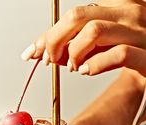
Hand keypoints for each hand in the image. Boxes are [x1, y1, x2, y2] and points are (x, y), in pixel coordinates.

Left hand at [21, 0, 145, 76]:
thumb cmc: (134, 56)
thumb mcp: (105, 45)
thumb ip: (80, 45)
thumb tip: (49, 51)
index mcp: (117, 8)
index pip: (75, 14)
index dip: (50, 33)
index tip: (34, 50)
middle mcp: (129, 14)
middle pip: (78, 16)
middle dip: (54, 40)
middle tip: (48, 60)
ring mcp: (140, 33)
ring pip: (94, 31)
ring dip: (74, 52)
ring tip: (73, 67)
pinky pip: (119, 54)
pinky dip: (97, 64)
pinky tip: (87, 71)